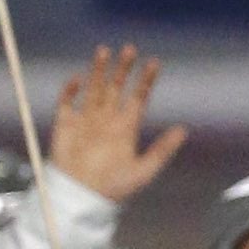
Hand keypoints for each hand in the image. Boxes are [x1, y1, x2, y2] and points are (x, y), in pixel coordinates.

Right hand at [49, 45, 188, 203]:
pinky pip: (66, 103)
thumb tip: (183, 130)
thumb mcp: (143, 170)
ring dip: (98, 71)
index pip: (138, 97)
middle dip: (123, 69)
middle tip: (130, 49)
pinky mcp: (65, 126)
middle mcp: (107, 120)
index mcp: (126, 128)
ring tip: (104, 51)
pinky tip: (78, 79)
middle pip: (116, 88)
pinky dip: (71, 90)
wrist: (81, 199)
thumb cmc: (114, 188)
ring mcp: (86, 121)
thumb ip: (162, 150)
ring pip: (94, 89)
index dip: (145, 80)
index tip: (154, 63)